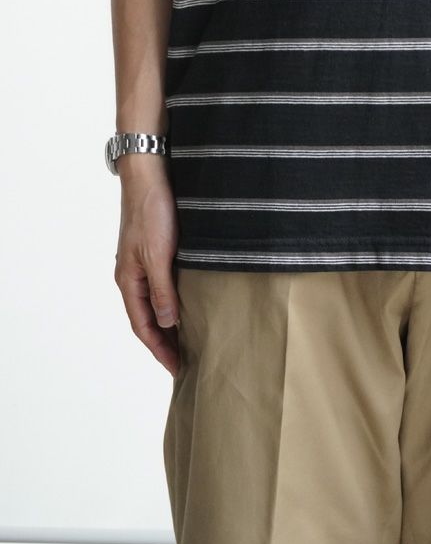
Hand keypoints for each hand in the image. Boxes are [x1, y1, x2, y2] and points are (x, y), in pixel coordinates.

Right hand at [113, 155, 180, 376]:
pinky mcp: (155, 250)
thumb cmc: (152, 212)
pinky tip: (188, 304)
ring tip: (189, 341)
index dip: (159, 349)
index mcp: (128, 280)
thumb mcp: (159, 254)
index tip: (177, 369)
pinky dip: (173, 301)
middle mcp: (132, 275)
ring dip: (170, 323)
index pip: (143, 326)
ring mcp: (143, 263)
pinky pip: (163, 285)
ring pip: (156, 302)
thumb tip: (168, 323)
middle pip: (148, 318)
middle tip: (186, 362)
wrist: (150, 174)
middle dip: (164, 342)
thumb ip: (163, 290)